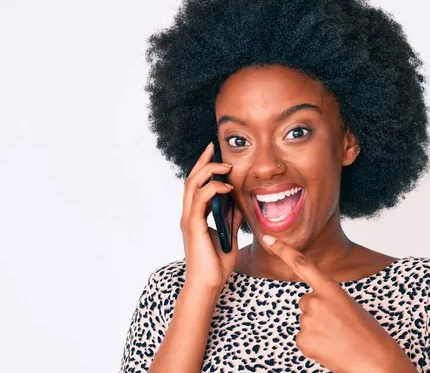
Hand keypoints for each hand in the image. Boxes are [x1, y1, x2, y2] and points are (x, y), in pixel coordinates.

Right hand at [180, 142, 243, 290]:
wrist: (209, 285)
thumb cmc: (217, 265)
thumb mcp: (229, 236)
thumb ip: (230, 218)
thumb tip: (237, 202)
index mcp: (195, 217)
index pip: (196, 186)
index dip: (203, 168)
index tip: (214, 153)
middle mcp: (188, 215)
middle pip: (191, 180)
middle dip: (203, 162)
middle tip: (214, 148)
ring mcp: (189, 220)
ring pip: (193, 185)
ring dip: (209, 172)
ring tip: (226, 167)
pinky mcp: (194, 226)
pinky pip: (201, 200)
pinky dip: (213, 189)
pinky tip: (227, 188)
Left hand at [261, 235, 416, 372]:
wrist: (373, 359)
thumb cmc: (366, 332)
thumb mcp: (347, 304)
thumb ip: (327, 298)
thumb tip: (310, 306)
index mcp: (330, 287)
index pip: (301, 264)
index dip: (283, 250)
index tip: (268, 239)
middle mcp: (315, 301)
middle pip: (306, 301)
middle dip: (317, 311)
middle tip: (338, 323)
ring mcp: (307, 321)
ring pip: (306, 320)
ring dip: (318, 328)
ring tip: (338, 337)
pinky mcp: (303, 340)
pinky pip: (303, 338)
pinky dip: (314, 343)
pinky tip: (329, 347)